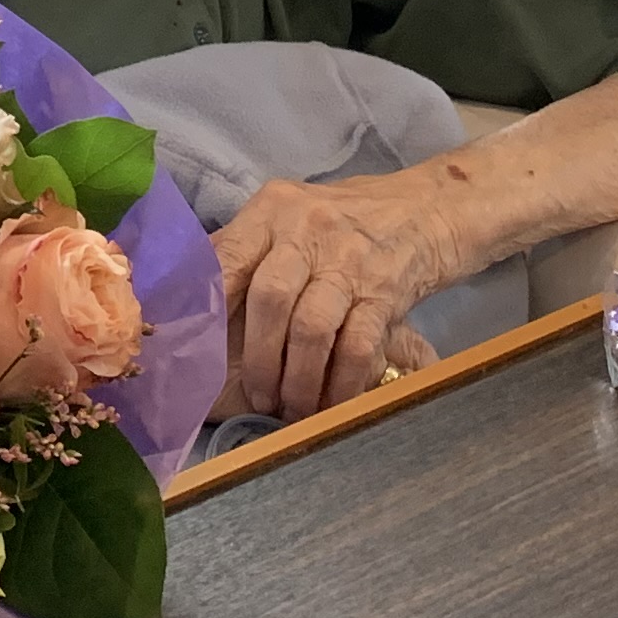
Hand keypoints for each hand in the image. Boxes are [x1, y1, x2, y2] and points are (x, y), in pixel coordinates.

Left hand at [209, 171, 458, 421]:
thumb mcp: (290, 217)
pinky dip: (341, 383)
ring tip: (292, 409)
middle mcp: (307, 228)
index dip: (209, 311)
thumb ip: (247, 249)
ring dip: (299, 380)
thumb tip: (190, 297)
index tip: (198, 353)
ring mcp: (349, 258)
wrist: (427, 209)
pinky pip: (357, 345)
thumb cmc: (342, 220)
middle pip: (270, 299)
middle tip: (259, 397)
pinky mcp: (386, 288)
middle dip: (260, 360)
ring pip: (312, 328)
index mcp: (272, 210)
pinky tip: (332, 404)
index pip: (228, 259)